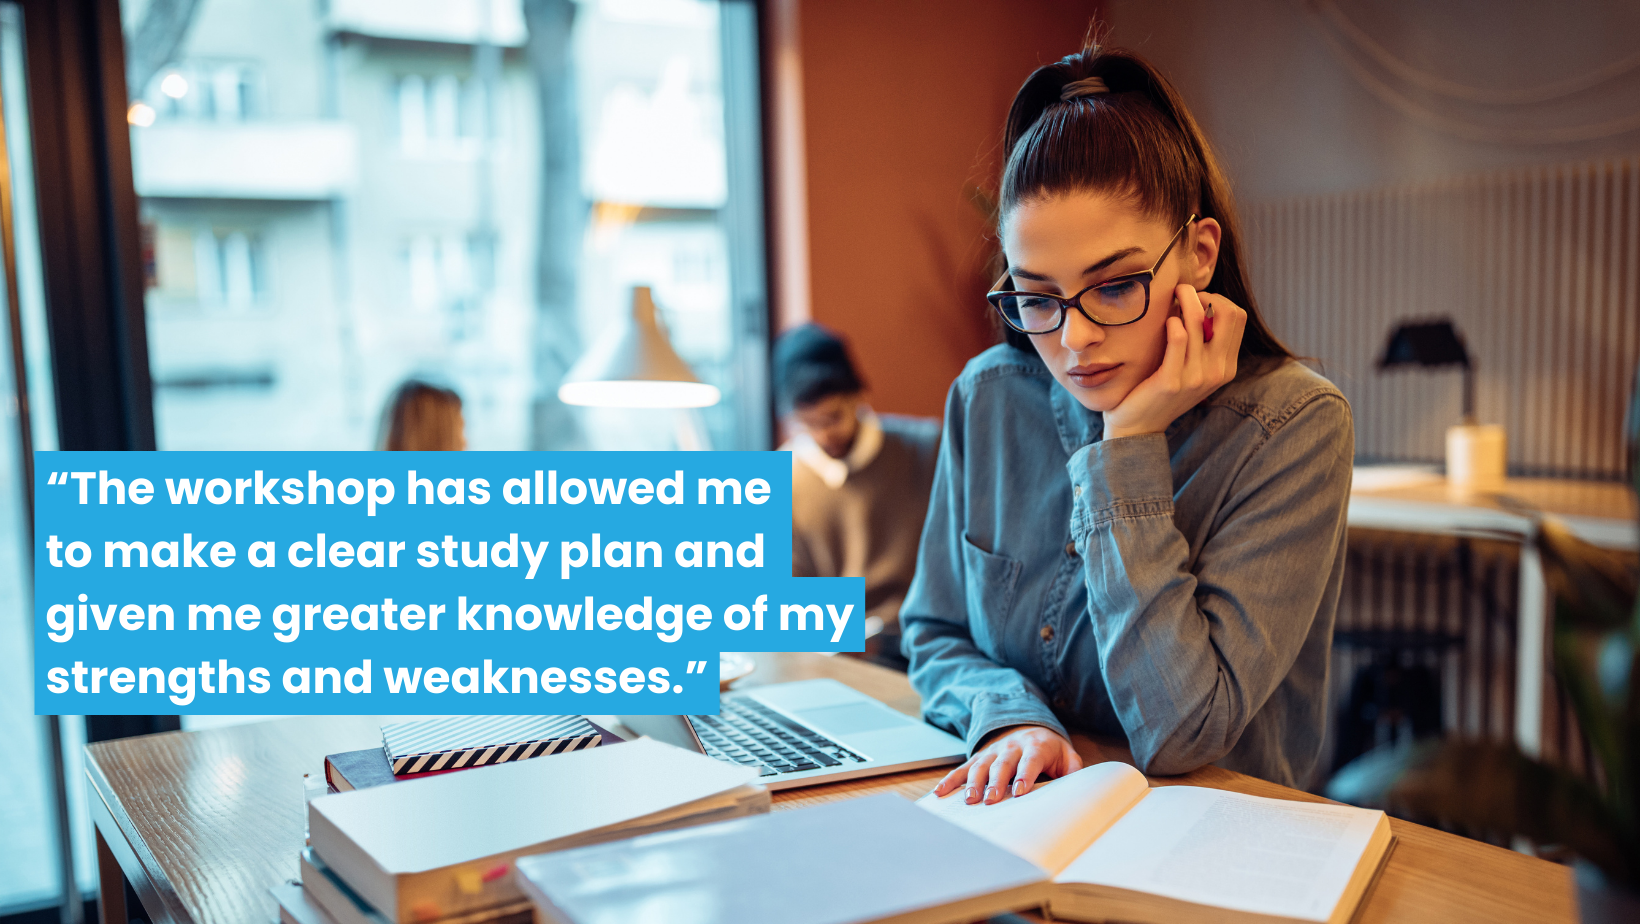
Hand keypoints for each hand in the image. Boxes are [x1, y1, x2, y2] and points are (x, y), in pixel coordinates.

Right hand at [930, 724, 1083, 804]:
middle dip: (995, 782)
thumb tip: (1077, 785)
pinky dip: (950, 780)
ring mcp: (992, 752)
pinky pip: (963, 769)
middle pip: (1002, 765)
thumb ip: (1073, 769)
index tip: (1018, 792)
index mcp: (1035, 746)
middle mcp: (1011, 747)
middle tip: (991, 800)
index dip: (1024, 775)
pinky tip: (940, 792)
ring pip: (981, 766)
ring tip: (969, 800)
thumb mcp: (1066, 754)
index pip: (1029, 761)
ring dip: (974, 783)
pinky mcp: (979, 757)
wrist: (1026, 725)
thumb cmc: (1048, 749)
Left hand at [1102, 284, 1245, 439]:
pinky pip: (1179, 338)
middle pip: (1227, 314)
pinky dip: (1172, 322)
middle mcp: (1217, 372)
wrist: (1138, 426)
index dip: (1217, 299)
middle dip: (1204, 294)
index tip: (1196, 299)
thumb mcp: (1192, 368)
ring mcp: (1196, 378)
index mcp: (1226, 367)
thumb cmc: (1161, 388)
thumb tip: (1200, 302)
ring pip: (1198, 321)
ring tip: (1170, 297)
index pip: (1238, 317)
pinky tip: (1165, 321)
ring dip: (1183, 300)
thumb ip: (1202, 344)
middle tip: (1182, 293)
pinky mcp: (1171, 381)